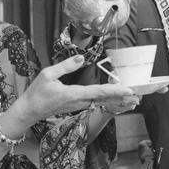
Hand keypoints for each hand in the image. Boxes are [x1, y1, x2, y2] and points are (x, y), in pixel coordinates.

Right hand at [9, 54, 133, 126]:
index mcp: (74, 94)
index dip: (115, 90)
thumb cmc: (37, 93)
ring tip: (134, 100)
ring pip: (102, 102)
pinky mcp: (77, 105)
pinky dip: (108, 101)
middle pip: (105, 99)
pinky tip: (117, 100)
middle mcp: (80, 102)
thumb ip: (66, 65)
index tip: (129, 90)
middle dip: (122, 98)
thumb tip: (83, 57)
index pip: (99, 91)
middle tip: (139, 97)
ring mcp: (79, 105)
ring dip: (118, 100)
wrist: (29, 111)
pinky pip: (96, 103)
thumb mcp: (48, 74)